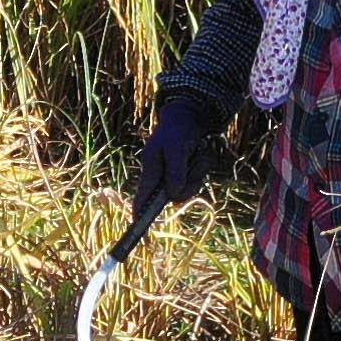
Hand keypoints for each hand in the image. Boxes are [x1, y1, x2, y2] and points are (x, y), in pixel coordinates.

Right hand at [126, 96, 210, 234]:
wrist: (190, 115)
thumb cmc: (179, 130)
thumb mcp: (177, 149)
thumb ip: (175, 172)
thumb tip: (173, 195)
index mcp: (151, 167)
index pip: (143, 194)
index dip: (140, 210)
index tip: (138, 225)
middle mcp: (159, 173)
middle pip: (173, 194)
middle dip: (189, 183)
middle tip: (195, 164)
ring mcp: (172, 174)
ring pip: (187, 188)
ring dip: (198, 172)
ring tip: (199, 154)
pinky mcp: (183, 172)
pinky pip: (195, 179)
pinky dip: (202, 168)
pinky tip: (201, 154)